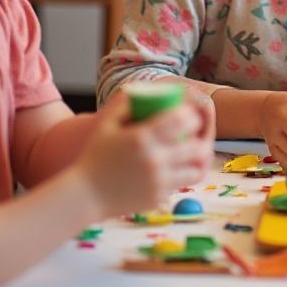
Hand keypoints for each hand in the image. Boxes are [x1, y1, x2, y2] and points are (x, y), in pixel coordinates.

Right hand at [77, 94, 213, 215]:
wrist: (86, 195)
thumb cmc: (95, 156)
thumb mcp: (106, 125)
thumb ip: (124, 104)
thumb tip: (143, 89)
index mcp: (142, 138)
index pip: (181, 121)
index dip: (191, 116)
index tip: (189, 115)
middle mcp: (154, 160)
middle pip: (195, 146)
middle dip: (200, 137)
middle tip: (194, 132)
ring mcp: (158, 181)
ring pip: (195, 168)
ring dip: (197, 157)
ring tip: (192, 150)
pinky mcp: (159, 197)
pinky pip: (183, 183)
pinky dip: (184, 173)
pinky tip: (179, 165)